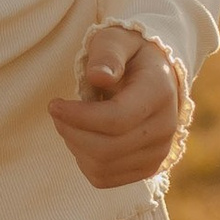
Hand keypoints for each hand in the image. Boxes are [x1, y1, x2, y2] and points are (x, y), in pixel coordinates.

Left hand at [48, 24, 186, 190]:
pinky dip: (84, 161)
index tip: (54, 104)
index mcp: (159, 93)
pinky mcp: (147, 169)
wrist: (155, 77)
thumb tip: (97, 76)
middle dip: (71, 132)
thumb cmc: (129, 55)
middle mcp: (165, 128)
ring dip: (75, 146)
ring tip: (71, 122)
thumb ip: (108, 55)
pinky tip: (84, 138)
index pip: (117, 119)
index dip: (78, 116)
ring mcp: (158, 152)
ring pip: (102, 167)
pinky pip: (104, 178)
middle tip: (57, 112)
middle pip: (107, 149)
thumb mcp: (117, 41)